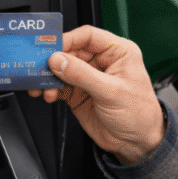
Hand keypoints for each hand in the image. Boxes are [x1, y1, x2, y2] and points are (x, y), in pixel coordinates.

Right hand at [28, 25, 164, 164]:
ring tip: (40, 85)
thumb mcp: (111, 92)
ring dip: (48, 76)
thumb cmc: (139, 114)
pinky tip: (47, 94)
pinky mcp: (79, 93)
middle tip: (38, 67)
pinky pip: (59, 85)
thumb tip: (58, 60)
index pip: (89, 36)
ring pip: (62, 68)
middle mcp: (102, 62)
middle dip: (53, 60)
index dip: (68, 39)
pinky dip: (50, 89)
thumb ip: (82, 75)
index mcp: (118, 52)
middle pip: (71, 51)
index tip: (50, 47)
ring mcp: (89, 77)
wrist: (136, 142)